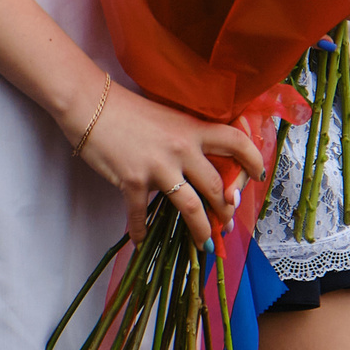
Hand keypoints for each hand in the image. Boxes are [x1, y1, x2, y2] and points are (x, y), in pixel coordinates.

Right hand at [63, 82, 263, 248]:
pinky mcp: (133, 181)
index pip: (235, 142)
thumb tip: (200, 166)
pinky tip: (140, 239)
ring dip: (201, 231)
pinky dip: (140, 231)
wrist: (91, 104)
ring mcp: (158, 167)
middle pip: (216, 186)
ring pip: (191, 208)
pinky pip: (140, 215)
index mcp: (192, 129)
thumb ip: (186, 139)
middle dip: (225, 210)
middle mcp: (182, 148)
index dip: (253, 160)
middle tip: (226, 223)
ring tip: (204, 245)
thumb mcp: (167, 117)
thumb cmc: (128, 109)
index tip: (258, 176)